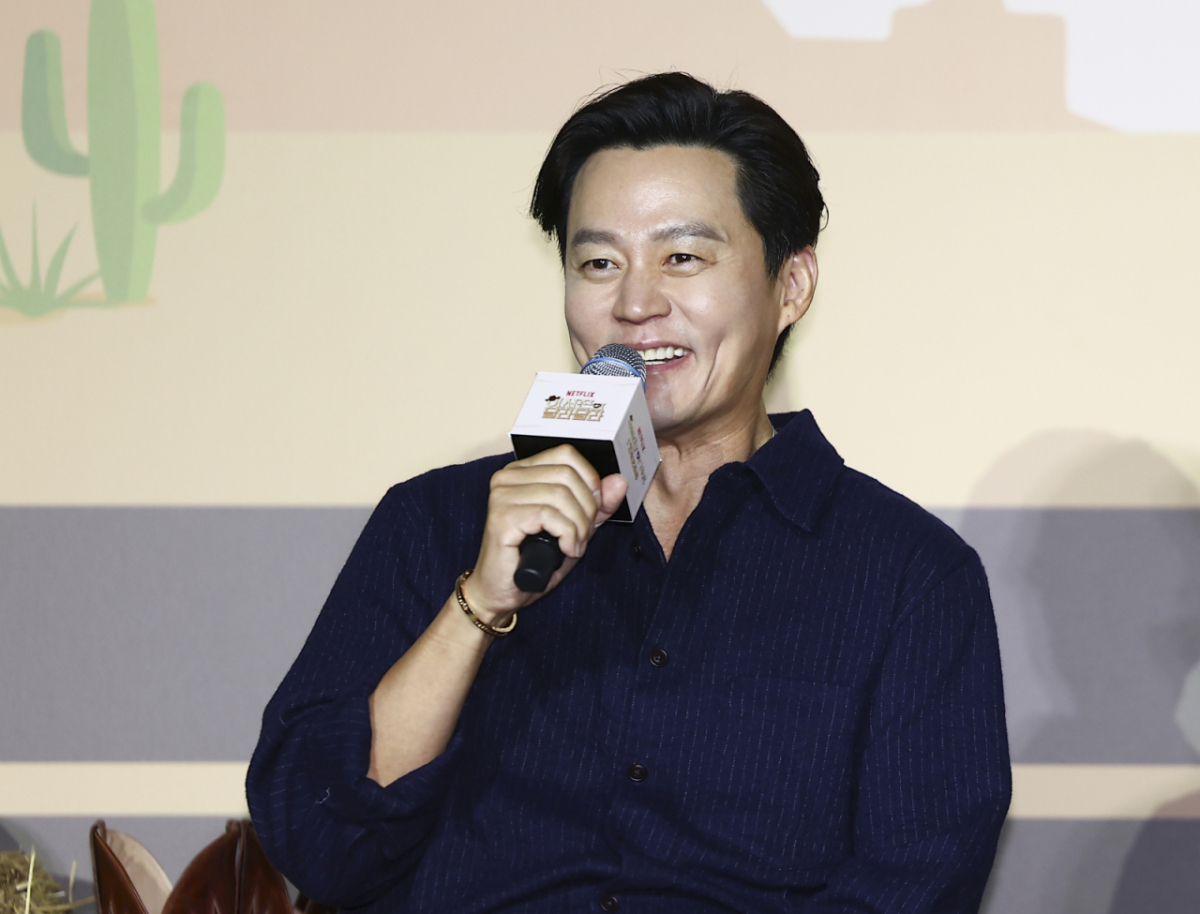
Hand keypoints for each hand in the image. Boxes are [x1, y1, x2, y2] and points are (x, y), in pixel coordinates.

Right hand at [463, 445, 628, 623]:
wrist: (502, 591)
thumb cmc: (533, 560)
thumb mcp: (575, 527)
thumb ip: (598, 504)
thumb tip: (619, 482)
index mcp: (522, 471)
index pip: (566, 454)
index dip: (589, 481)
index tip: (592, 510)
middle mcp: (507, 477)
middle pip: (567, 475)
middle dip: (586, 509)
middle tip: (582, 536)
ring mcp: (502, 495)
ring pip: (561, 495)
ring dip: (578, 526)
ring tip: (574, 546)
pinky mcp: (501, 517)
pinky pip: (549, 515)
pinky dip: (567, 535)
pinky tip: (565, 549)